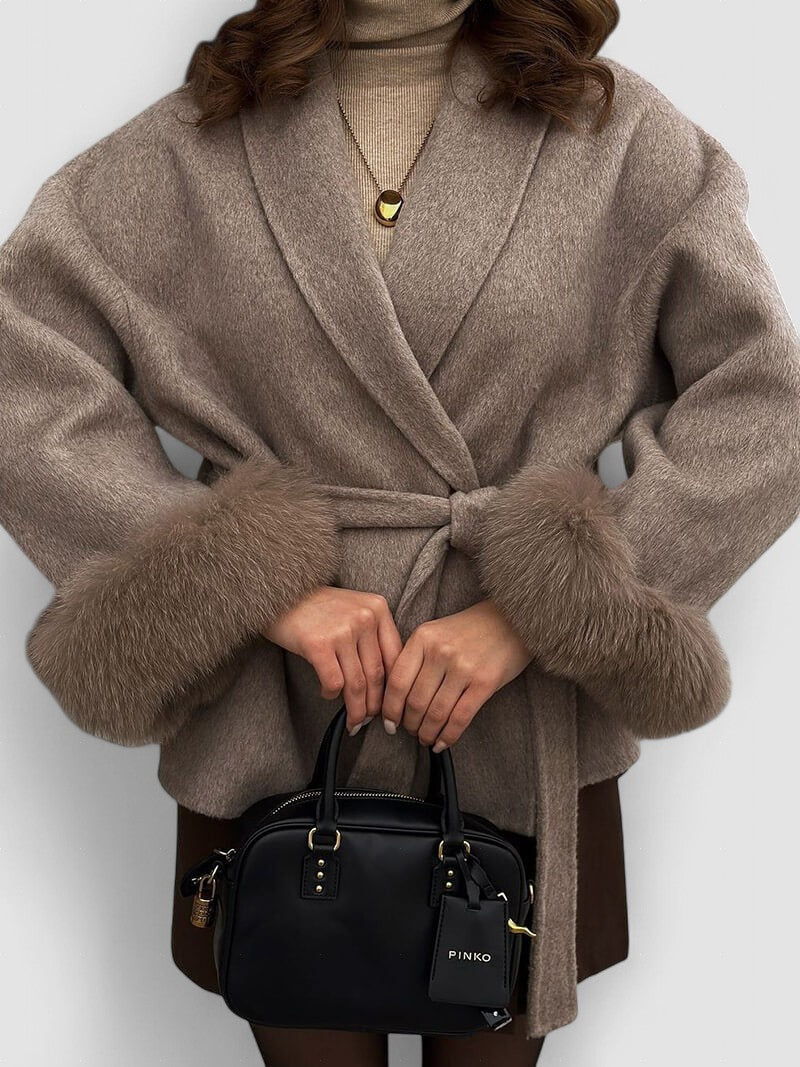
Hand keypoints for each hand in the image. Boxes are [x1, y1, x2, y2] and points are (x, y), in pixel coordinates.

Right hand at [262, 585, 402, 734]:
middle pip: (377, 675)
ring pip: (357, 685)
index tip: (390, 705)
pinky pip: (334, 683)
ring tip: (354, 721)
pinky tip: (327, 694)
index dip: (394, 688)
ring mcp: (342, 631)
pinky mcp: (318, 645)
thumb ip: (372, 635)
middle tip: (370, 720)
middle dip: (375, 705)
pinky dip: (331, 695)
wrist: (278, 592)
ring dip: (356, 710)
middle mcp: (364, 618)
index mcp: (378, 608)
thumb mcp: (353, 609)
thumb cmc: (316, 606)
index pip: (396, 657)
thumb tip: (384, 682)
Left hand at [380, 599, 532, 751]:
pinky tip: (443, 742)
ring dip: (427, 733)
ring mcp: (463, 667)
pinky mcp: (485, 682)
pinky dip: (448, 736)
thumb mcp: (435, 633)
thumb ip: (415, 659)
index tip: (388, 723)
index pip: (397, 682)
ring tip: (426, 738)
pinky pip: (460, 718)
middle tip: (411, 732)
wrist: (512, 618)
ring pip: (436, 713)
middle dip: (410, 725)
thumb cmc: (470, 630)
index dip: (390, 709)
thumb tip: (396, 700)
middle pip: (415, 702)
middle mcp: (440, 651)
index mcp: (423, 637)